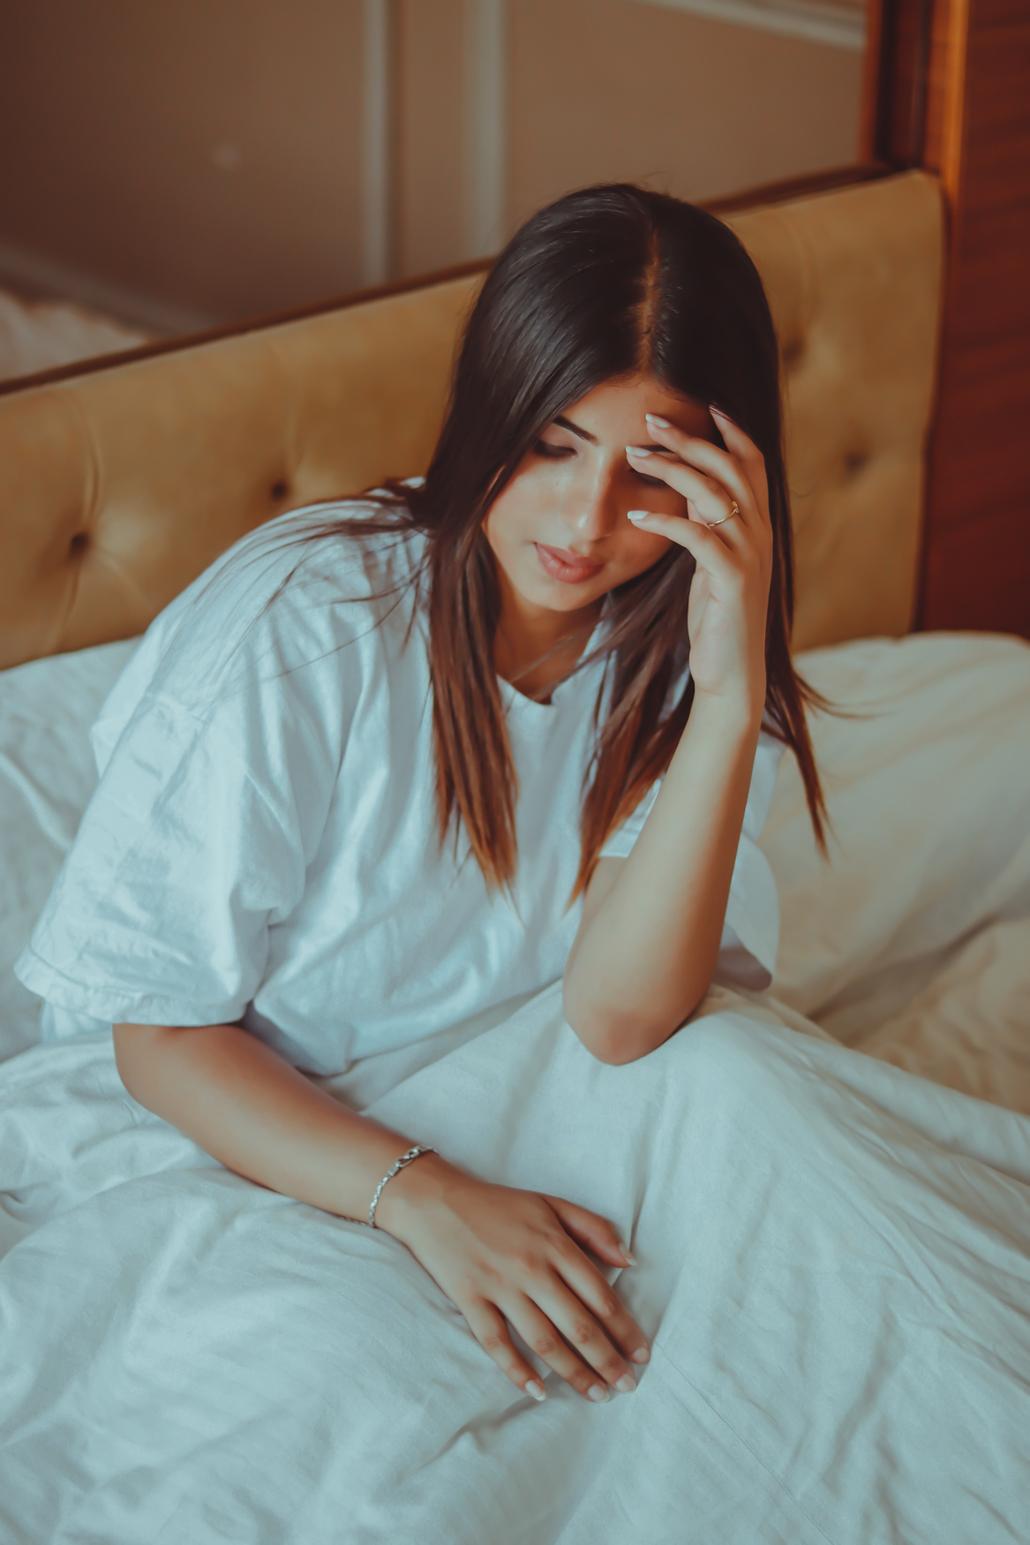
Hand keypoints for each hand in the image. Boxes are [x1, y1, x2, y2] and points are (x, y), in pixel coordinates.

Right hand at [383, 1166, 649, 1404]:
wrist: (436, 1201)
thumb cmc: (500, 1205)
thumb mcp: (552, 1204)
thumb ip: (594, 1229)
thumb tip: (630, 1261)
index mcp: (555, 1245)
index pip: (600, 1296)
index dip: (625, 1329)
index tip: (642, 1354)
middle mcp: (532, 1269)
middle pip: (578, 1325)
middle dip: (607, 1360)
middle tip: (627, 1386)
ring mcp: (500, 1287)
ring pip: (544, 1341)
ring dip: (574, 1373)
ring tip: (597, 1395)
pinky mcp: (470, 1301)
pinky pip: (497, 1343)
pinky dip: (518, 1370)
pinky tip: (539, 1392)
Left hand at [625, 406, 771, 710]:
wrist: (731, 673)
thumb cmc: (715, 618)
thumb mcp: (711, 562)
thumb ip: (706, 523)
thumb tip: (686, 486)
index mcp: (758, 526)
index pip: (752, 463)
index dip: (731, 431)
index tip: (702, 405)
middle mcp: (760, 534)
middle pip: (731, 467)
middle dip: (691, 439)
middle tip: (651, 420)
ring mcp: (750, 556)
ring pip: (715, 494)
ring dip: (672, 469)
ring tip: (637, 455)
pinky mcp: (732, 580)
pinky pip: (697, 537)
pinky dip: (666, 520)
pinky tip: (637, 512)